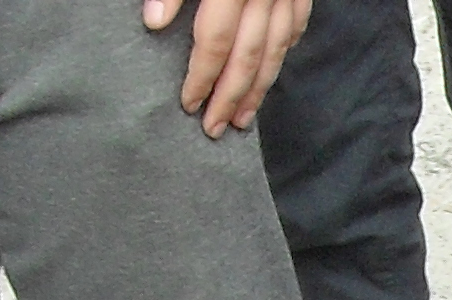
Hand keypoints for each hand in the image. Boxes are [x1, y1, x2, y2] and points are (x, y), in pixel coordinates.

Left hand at [151, 0, 312, 133]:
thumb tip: (154, 21)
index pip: (216, 42)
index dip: (202, 77)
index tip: (190, 104)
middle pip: (248, 57)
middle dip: (230, 98)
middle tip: (217, 127)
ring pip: (276, 50)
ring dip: (259, 88)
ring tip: (244, 116)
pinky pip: (297, 25)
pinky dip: (285, 49)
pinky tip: (271, 70)